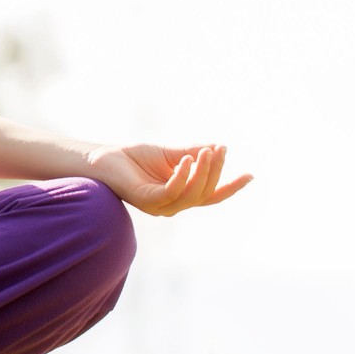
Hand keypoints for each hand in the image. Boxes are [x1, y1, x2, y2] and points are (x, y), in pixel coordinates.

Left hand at [88, 141, 252, 216]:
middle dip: (216, 170)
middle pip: (205, 193)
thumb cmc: (136, 158)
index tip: (250, 174)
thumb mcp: (171, 154)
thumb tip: (218, 147)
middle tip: (220, 149)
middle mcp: (174, 205)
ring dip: (203, 172)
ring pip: (192, 195)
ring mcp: (161, 206)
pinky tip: (184, 160)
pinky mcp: (147, 201)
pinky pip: (171, 192)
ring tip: (206, 152)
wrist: (104, 158)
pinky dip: (182, 176)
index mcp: (182, 195)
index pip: (212, 195)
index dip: (231, 187)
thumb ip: (193, 154)